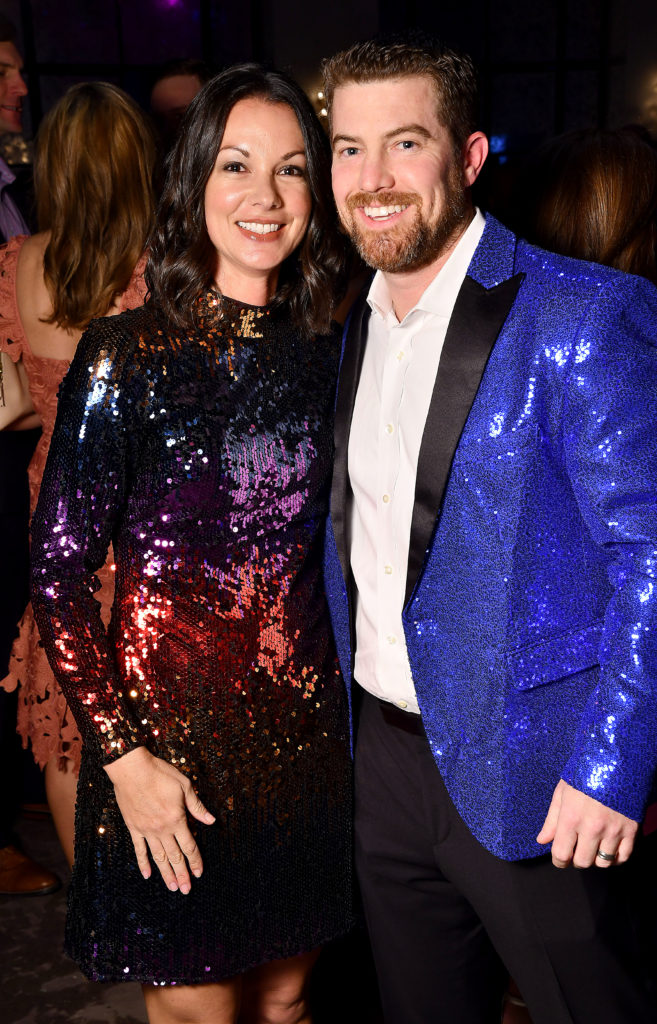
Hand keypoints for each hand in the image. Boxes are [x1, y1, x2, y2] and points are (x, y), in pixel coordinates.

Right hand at [104, 746, 214, 892]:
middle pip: (174, 856)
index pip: (189, 846)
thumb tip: (211, 821)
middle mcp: (162, 829)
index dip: (195, 861)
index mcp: (177, 819)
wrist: (132, 769)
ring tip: (172, 887)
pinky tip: (147, 875)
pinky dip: (143, 863)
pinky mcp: (133, 828)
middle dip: (182, 874)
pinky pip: (139, 849)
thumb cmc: (160, 774)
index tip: (199, 873)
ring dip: (166, 873)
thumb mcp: (184, 786)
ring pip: (158, 857)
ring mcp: (146, 830)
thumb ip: (197, 807)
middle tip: (186, 890)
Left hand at [537, 779, 637, 868]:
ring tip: (593, 847)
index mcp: (571, 818)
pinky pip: (623, 857)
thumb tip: (542, 840)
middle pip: (582, 862)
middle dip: (576, 859)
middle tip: (576, 849)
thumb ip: (551, 819)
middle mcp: (592, 828)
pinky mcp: (631, 830)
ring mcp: (613, 830)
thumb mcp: (562, 792)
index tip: (560, 858)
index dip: (558, 861)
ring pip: (603, 863)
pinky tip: (609, 848)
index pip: (562, 854)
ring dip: (596, 859)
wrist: (614, 761)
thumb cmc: (584, 773)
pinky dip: (615, 858)